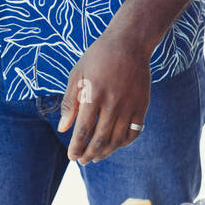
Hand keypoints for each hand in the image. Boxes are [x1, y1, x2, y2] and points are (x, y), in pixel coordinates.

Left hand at [57, 28, 151, 163]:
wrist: (129, 43)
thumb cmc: (97, 58)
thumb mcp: (77, 75)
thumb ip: (69, 103)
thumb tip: (62, 129)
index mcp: (93, 95)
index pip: (83, 131)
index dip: (76, 148)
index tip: (71, 156)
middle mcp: (112, 103)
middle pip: (100, 139)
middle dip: (89, 155)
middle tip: (82, 161)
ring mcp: (130, 105)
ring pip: (117, 140)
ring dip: (105, 152)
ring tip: (96, 157)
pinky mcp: (142, 105)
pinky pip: (134, 132)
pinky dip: (124, 143)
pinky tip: (114, 145)